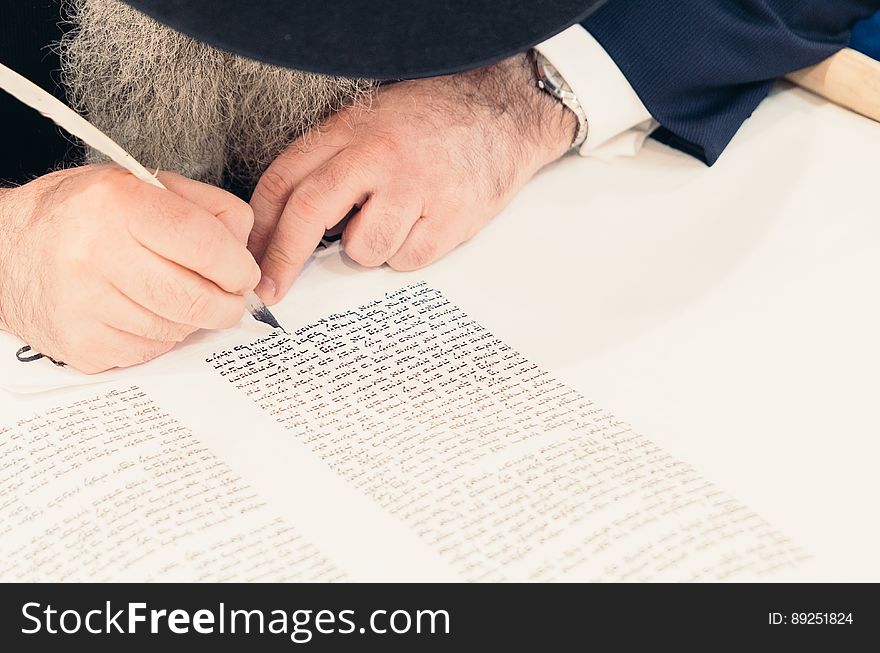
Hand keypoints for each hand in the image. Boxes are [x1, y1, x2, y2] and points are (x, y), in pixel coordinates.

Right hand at [0, 164, 260, 372]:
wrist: (7, 250)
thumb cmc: (84, 215)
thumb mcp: (142, 186)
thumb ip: (204, 207)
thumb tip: (245, 248)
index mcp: (117, 204)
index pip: (205, 244)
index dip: (238, 266)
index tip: (244, 274)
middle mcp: (95, 253)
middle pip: (196, 298)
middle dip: (227, 304)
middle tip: (230, 299)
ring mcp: (84, 305)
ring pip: (177, 329)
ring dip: (191, 320)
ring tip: (174, 297)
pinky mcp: (81, 344)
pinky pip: (150, 351)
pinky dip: (160, 337)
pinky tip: (142, 313)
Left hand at [249, 52, 576, 303]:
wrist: (504, 111)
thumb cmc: (433, 120)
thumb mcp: (370, 122)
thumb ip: (331, 164)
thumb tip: (287, 227)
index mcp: (350, 129)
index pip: (284, 181)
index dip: (260, 229)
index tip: (252, 260)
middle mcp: (378, 155)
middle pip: (308, 213)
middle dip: (283, 260)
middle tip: (271, 291)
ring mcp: (416, 186)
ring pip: (362, 249)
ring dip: (370, 247)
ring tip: (397, 219)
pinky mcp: (450, 216)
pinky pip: (407, 260)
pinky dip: (410, 252)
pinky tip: (425, 223)